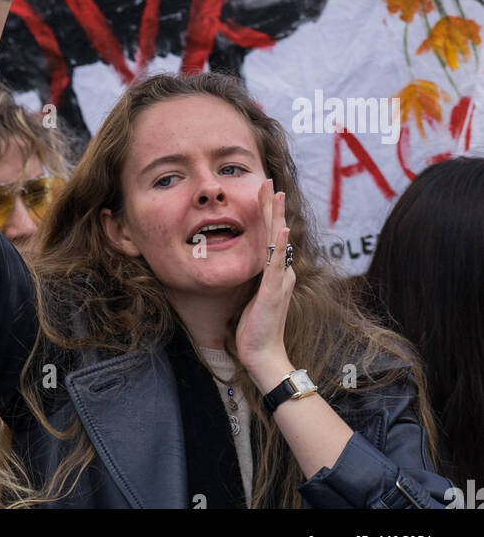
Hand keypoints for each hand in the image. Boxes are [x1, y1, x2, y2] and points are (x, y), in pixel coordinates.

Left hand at [234, 180, 295, 391]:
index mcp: (275, 273)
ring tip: (276, 194)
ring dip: (277, 216)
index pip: (271, 236)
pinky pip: (276, 264)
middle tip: (269, 181)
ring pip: (277, 241)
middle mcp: (281, 272)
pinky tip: (282, 229)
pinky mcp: (273, 291)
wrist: (263, 355)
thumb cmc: (256, 329)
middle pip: (276, 232)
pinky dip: (281, 245)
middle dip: (272, 206)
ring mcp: (279, 280)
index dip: (268, 214)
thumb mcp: (253, 297)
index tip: (265, 192)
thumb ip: (258, 280)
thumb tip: (258, 268)